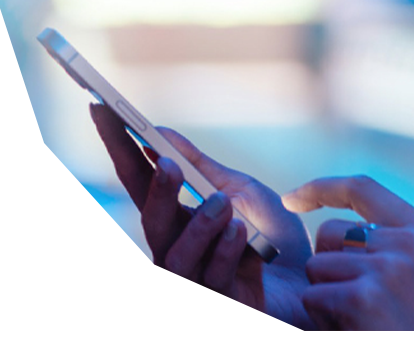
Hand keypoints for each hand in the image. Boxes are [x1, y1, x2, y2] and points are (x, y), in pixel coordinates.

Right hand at [90, 104, 313, 328]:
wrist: (311, 277)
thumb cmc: (271, 234)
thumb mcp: (239, 190)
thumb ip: (200, 168)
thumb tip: (160, 132)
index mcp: (177, 217)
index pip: (139, 180)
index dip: (119, 147)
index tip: (102, 109)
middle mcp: (177, 248)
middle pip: (151, 222)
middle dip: (157, 191)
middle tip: (167, 163)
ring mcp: (196, 280)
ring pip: (176, 256)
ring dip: (199, 225)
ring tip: (222, 204)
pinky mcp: (220, 303)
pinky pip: (214, 276)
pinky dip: (227, 249)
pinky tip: (241, 231)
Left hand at [283, 175, 413, 329]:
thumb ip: (397, 247)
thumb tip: (337, 231)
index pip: (363, 187)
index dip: (321, 188)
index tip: (292, 198)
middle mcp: (411, 240)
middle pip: (331, 231)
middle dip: (327, 264)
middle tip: (352, 303)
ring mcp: (390, 265)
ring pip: (318, 266)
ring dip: (325, 298)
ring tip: (359, 324)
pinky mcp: (365, 296)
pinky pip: (314, 297)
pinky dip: (322, 320)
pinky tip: (352, 331)